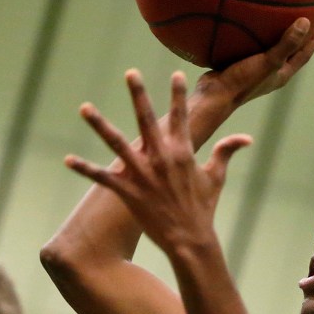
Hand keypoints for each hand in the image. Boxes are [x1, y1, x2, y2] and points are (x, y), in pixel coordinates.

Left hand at [66, 70, 250, 253]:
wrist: (190, 240)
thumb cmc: (203, 209)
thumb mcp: (217, 178)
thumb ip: (226, 152)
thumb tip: (246, 138)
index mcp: (182, 152)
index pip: (181, 116)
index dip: (178, 94)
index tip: (175, 74)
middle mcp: (161, 158)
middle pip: (146, 119)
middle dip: (139, 94)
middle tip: (130, 73)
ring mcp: (142, 174)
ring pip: (116, 143)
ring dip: (99, 125)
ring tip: (84, 107)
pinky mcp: (128, 192)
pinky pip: (102, 177)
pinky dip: (84, 169)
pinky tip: (67, 160)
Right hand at [194, 18, 313, 109]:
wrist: (214, 95)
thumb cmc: (243, 81)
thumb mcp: (268, 61)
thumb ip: (287, 44)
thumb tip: (306, 22)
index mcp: (281, 75)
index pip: (302, 57)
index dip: (313, 43)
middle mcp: (271, 74)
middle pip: (290, 54)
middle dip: (298, 40)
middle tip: (306, 23)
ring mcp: (255, 71)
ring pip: (271, 51)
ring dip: (277, 38)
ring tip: (280, 21)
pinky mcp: (240, 66)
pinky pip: (252, 48)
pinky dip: (256, 37)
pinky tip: (249, 26)